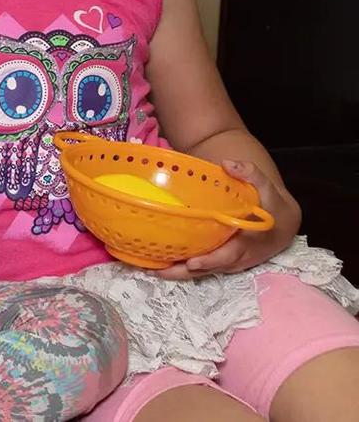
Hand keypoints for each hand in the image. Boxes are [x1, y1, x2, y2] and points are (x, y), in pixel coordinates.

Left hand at [155, 160, 300, 279]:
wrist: (284, 222)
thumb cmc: (272, 203)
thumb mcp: (266, 187)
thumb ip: (250, 173)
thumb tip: (228, 164)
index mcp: (252, 241)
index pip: (231, 254)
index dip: (212, 260)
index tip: (192, 262)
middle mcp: (241, 256)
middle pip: (212, 268)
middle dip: (187, 271)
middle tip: (161, 271)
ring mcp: (233, 262)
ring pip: (206, 272)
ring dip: (181, 274)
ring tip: (154, 271)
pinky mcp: (226, 262)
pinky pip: (205, 269)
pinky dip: (186, 270)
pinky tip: (162, 266)